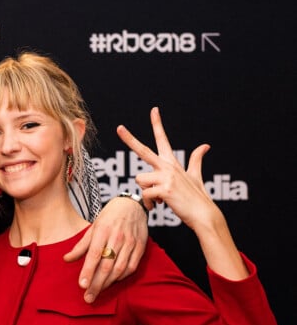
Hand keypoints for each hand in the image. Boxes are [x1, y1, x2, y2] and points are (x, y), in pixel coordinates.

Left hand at [64, 195, 147, 302]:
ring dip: (108, 283)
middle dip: (97, 284)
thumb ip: (81, 245)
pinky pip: (131, 267)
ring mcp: (131, 243)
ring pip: (120, 268)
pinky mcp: (141, 247)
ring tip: (97, 292)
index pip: (94, 254)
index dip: (88, 271)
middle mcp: (117, 237)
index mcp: (103, 230)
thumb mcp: (92, 227)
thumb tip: (66, 259)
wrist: (132, 206)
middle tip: (88, 298)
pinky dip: (121, 277)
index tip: (82, 285)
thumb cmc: (109, 217)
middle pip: (107, 265)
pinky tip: (112, 282)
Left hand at [117, 107, 247, 278]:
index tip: (154, 110)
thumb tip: (205, 145)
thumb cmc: (197, 197)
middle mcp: (168, 166)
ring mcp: (166, 177)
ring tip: (159, 198)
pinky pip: (145, 195)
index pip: (163, 140)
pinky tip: (159, 205)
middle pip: (143, 150)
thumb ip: (196, 160)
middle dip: (129, 139)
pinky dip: (149, 204)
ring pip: (140, 180)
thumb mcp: (195, 176)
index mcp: (172, 163)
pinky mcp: (164, 189)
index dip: (158, 124)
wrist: (204, 214)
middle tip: (119, 128)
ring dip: (146, 192)